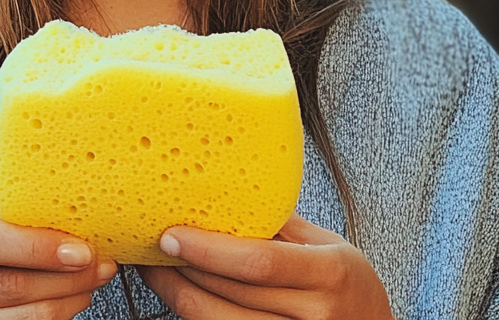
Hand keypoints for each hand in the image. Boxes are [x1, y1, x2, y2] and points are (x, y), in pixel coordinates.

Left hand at [137, 212, 393, 319]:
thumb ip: (281, 226)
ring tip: (156, 273)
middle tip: (150, 250)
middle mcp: (317, 317)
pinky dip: (201, 318)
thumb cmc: (348, 286)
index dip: (209, 250)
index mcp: (329, 274)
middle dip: (183, 273)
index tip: (171, 234)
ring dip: (181, 298)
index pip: (258, 262)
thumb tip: (221, 192)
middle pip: (233, 297)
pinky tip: (184, 297)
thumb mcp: (328, 247)